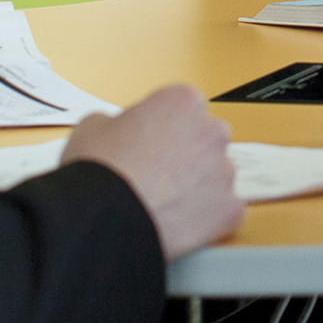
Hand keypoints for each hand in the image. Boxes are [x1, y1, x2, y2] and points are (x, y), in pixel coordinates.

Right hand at [60, 82, 242, 258]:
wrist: (103, 218)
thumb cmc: (98, 170)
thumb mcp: (94, 125)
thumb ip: (119, 121)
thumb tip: (121, 132)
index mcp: (183, 101)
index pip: (182, 109)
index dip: (162, 127)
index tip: (150, 143)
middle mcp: (212, 131)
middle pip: (205, 139)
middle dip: (186, 154)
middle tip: (156, 173)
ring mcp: (224, 172)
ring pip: (215, 176)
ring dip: (196, 186)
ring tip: (162, 201)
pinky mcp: (228, 210)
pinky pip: (222, 212)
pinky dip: (205, 218)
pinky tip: (177, 221)